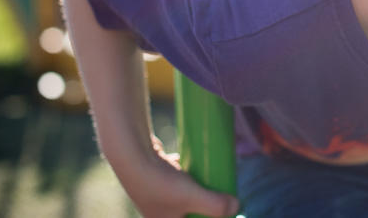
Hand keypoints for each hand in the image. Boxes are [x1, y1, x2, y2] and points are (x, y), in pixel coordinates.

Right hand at [114, 136, 239, 217]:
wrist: (131, 155)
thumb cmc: (160, 182)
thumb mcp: (193, 198)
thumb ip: (216, 206)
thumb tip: (237, 208)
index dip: (209, 216)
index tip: (226, 206)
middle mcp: (158, 212)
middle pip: (190, 210)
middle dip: (207, 202)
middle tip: (225, 192)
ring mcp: (156, 193)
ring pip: (185, 194)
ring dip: (198, 188)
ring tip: (216, 178)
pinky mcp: (157, 174)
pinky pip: (177, 177)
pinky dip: (188, 173)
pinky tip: (199, 164)